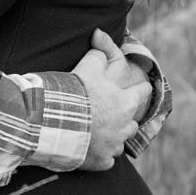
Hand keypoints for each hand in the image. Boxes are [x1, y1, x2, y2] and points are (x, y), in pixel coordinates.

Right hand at [72, 28, 149, 169]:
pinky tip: (88, 146)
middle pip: (134, 119)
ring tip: (96, 127)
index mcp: (124, 100)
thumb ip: (97, 53)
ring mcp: (115, 144)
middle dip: (127, 111)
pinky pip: (106, 157)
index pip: (142, 90)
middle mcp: (124, 123)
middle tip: (115, 107)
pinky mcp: (103, 161)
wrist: (53, 125)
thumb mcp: (84, 68)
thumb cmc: (70, 94)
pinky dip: (100, 152)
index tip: (139, 84)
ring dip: (114, 132)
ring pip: (122, 138)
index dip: (140, 86)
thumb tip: (100, 33)